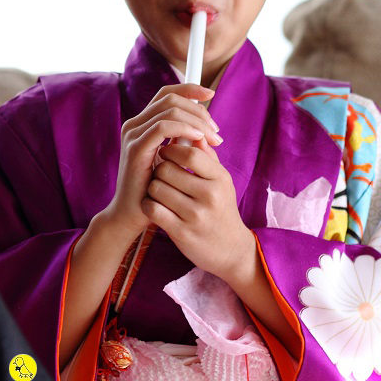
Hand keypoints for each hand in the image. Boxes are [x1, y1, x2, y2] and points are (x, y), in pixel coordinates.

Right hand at [102, 84, 221, 242]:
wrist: (133, 214)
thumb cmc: (156, 190)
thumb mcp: (175, 160)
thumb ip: (186, 141)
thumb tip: (208, 127)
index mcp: (143, 123)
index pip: (167, 94)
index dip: (190, 89)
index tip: (211, 94)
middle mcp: (135, 124)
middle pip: (170, 98)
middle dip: (198, 109)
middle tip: (216, 130)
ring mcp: (133, 134)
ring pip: (169, 110)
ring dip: (196, 121)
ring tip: (212, 137)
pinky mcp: (135, 148)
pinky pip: (163, 127)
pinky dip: (184, 129)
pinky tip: (198, 139)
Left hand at [142, 138, 252, 281]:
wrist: (231, 250)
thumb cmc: (221, 208)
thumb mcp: (221, 181)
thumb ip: (206, 156)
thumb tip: (192, 129)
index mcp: (219, 178)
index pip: (189, 152)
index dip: (171, 148)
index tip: (166, 152)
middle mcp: (209, 196)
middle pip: (167, 168)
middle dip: (159, 167)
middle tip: (161, 173)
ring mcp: (195, 215)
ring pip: (157, 187)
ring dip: (153, 187)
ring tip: (159, 190)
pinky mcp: (181, 233)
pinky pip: (153, 209)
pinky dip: (149, 204)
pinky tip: (155, 205)